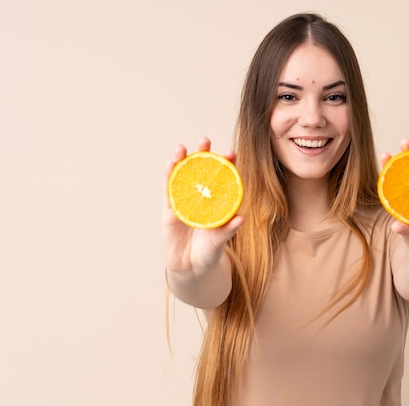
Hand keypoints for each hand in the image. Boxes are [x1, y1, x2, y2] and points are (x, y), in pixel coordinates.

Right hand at [162, 137, 243, 274]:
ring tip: (182, 148)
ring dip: (182, 161)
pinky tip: (169, 165)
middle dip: (204, 154)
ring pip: (183, 177)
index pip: (224, 179)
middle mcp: (202, 198)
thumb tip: (240, 219)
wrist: (190, 268)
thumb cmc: (209, 253)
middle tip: (205, 140)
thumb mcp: (220, 242)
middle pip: (203, 171)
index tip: (230, 153)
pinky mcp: (170, 210)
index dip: (227, 165)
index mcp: (218, 202)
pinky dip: (169, 177)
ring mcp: (185, 201)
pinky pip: (169, 191)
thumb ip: (228, 231)